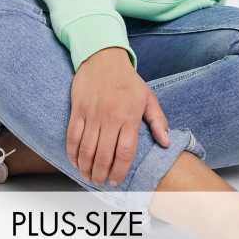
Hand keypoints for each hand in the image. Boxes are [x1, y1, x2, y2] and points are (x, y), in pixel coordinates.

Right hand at [66, 46, 170, 186]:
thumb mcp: (148, 97)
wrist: (103, 57)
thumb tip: (166, 143)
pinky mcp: (78, 109)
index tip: (116, 180)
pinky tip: (75, 161)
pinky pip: (73, 136)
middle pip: (104, 155)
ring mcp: (92, 114)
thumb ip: (158, 121)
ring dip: (86, 167)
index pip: (125, 153)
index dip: (120, 171)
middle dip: (101, 174)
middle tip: (101, 181)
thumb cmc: (127, 79)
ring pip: (87, 149)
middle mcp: (110, 117)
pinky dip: (72, 152)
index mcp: (129, 117)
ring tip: (88, 175)